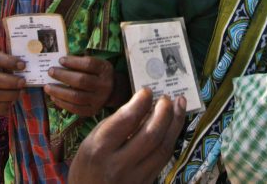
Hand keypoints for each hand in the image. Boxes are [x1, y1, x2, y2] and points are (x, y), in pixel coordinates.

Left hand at [44, 56, 114, 116]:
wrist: (112, 91)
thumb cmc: (98, 74)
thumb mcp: (96, 64)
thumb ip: (81, 62)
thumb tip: (60, 62)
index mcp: (105, 70)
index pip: (89, 64)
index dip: (74, 62)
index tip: (60, 60)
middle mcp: (104, 85)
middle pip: (81, 80)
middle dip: (63, 76)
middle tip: (50, 72)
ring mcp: (98, 100)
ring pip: (76, 96)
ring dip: (59, 91)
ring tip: (47, 87)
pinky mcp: (92, 111)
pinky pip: (75, 108)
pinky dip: (62, 103)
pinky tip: (54, 97)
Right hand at [69, 87, 185, 183]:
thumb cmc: (87, 167)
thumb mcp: (89, 143)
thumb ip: (114, 125)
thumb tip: (141, 106)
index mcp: (100, 149)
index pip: (126, 120)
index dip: (140, 102)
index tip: (147, 91)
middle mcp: (119, 164)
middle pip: (150, 135)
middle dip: (163, 112)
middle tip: (166, 98)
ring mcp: (135, 178)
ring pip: (163, 148)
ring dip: (175, 123)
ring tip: (179, 105)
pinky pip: (164, 159)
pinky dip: (171, 139)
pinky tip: (173, 126)